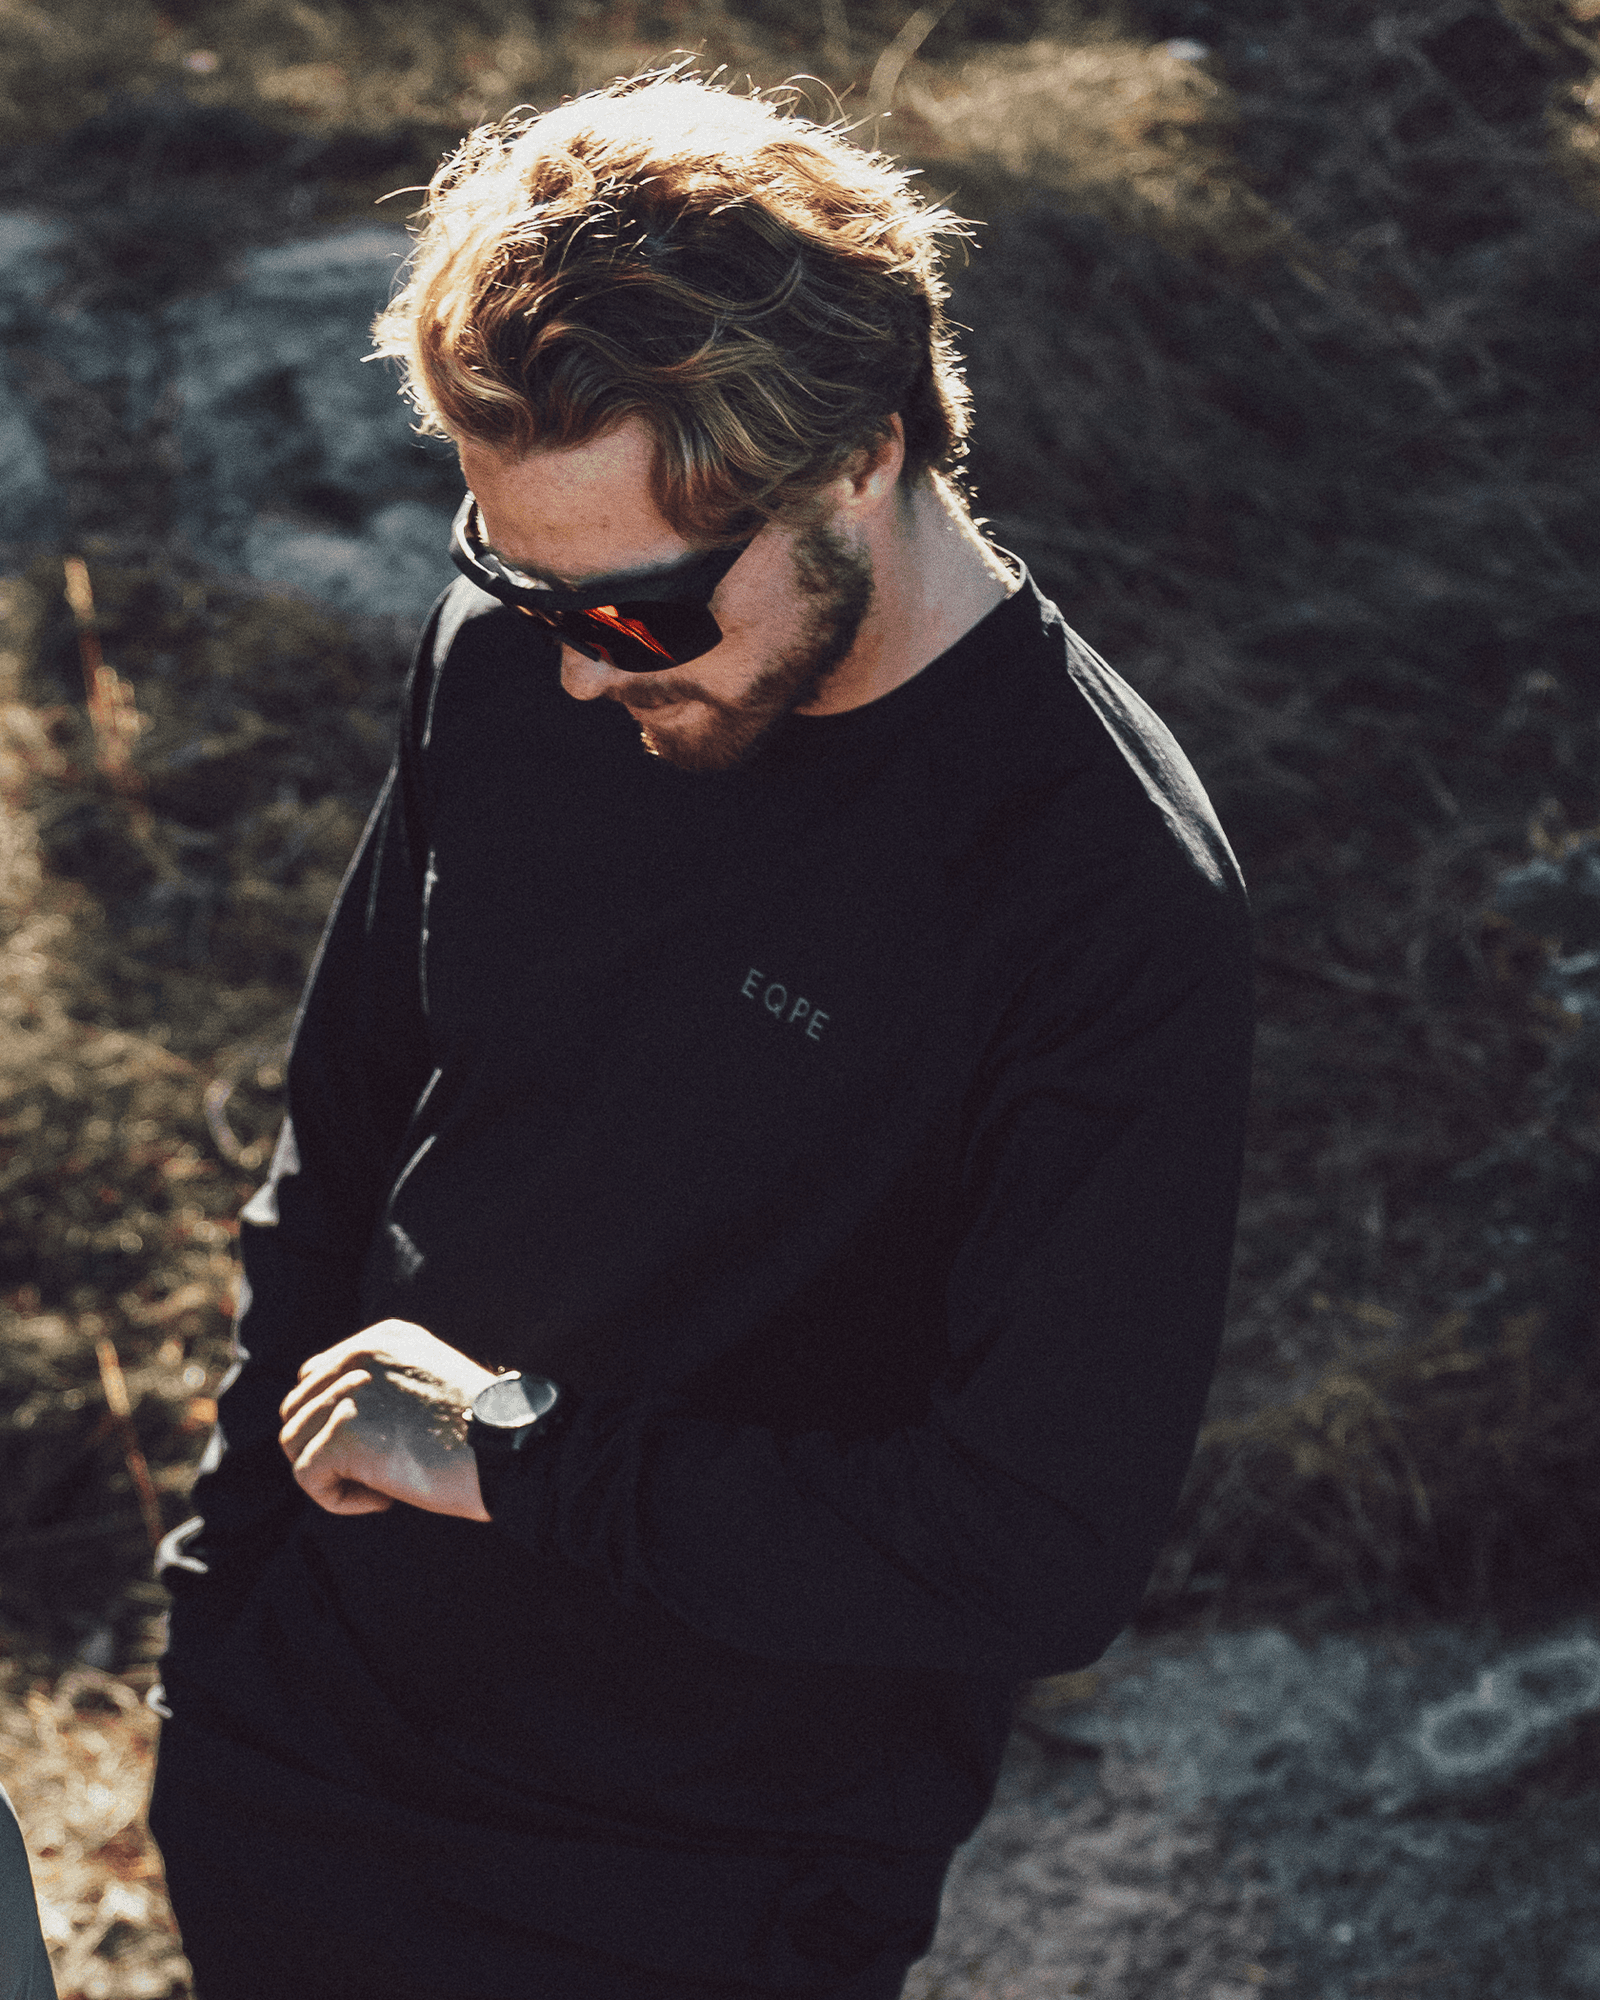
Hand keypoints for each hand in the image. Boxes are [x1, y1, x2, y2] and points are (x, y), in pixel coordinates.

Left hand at [278, 1320, 501, 1520]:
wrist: (511, 1451)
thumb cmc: (484, 1433)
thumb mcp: (430, 1384)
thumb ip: (383, 1385)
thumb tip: (329, 1425)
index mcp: (382, 1338)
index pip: (314, 1378)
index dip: (334, 1424)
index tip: (381, 1448)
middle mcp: (360, 1354)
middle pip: (297, 1410)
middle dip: (326, 1450)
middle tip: (379, 1473)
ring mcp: (350, 1391)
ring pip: (295, 1443)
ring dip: (332, 1475)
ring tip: (384, 1487)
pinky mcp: (344, 1433)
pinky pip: (308, 1478)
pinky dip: (340, 1500)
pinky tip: (384, 1500)